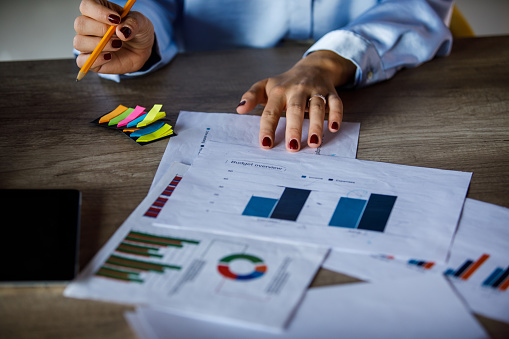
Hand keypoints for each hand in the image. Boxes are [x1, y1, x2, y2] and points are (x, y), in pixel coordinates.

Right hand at [74, 0, 153, 73]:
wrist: (142, 49)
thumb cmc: (137, 31)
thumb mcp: (141, 23)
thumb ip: (133, 23)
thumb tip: (121, 31)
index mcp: (97, 10)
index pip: (86, 6)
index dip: (98, 12)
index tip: (116, 19)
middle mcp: (88, 25)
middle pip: (80, 24)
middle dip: (100, 30)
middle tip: (118, 35)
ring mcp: (87, 43)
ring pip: (79, 42)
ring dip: (98, 45)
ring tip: (118, 45)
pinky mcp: (90, 59)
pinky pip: (82, 61)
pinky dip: (95, 59)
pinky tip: (110, 57)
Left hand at [236, 51, 355, 151]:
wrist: (313, 66)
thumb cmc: (286, 82)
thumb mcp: (265, 86)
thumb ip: (251, 96)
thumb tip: (239, 109)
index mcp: (279, 91)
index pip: (271, 111)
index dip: (268, 128)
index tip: (266, 144)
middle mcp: (297, 90)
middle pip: (295, 109)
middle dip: (294, 128)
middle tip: (292, 147)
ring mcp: (315, 90)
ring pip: (317, 107)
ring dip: (317, 125)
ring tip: (313, 143)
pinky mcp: (330, 92)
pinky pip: (336, 103)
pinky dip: (336, 114)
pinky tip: (334, 128)